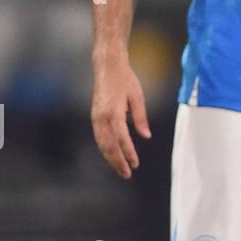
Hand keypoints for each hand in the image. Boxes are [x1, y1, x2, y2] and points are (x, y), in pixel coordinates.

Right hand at [91, 48, 151, 178]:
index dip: (128, 152)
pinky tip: (112, 156)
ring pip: (102, 143)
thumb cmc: (125, 80)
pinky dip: (105, 149)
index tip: (135, 164)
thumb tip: (146, 136)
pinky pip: (99, 137)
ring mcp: (96, 117)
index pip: (122, 138)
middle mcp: (102, 117)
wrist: (107, 66)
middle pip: (108, 145)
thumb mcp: (137, 97)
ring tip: (120, 169)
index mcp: (114, 112)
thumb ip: (141, 118)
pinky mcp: (94, 116)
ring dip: (110, 158)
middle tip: (127, 174)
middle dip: (117, 161)